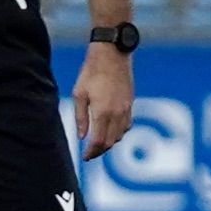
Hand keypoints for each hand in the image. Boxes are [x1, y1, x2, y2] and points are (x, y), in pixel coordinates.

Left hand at [69, 43, 132, 159]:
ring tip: (98, 144)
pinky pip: (127, 126)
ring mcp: (126, 109)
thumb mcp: (79, 93)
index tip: (84, 157)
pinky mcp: (131, 103)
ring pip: (120, 135)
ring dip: (110, 143)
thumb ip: (81, 117)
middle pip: (110, 142)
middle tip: (90, 154)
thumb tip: (81, 137)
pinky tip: (111, 131)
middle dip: (100, 151)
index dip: (91, 152)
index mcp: (102, 112)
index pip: (99, 141)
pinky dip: (119, 133)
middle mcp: (117, 113)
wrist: (112, 53)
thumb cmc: (91, 70)